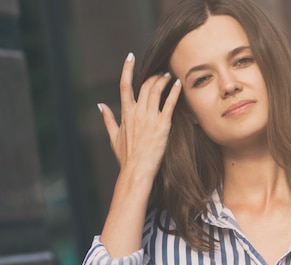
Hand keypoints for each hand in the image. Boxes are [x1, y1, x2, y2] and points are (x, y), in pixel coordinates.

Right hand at [99, 52, 181, 178]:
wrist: (137, 170)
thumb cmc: (126, 156)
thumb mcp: (113, 137)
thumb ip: (108, 119)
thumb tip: (100, 105)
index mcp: (125, 113)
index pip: (124, 85)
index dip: (127, 69)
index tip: (130, 57)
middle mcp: (137, 112)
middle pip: (145, 85)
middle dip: (153, 75)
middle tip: (161, 72)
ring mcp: (150, 117)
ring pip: (156, 90)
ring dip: (163, 80)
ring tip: (169, 76)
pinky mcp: (163, 124)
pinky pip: (170, 103)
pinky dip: (174, 91)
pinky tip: (178, 84)